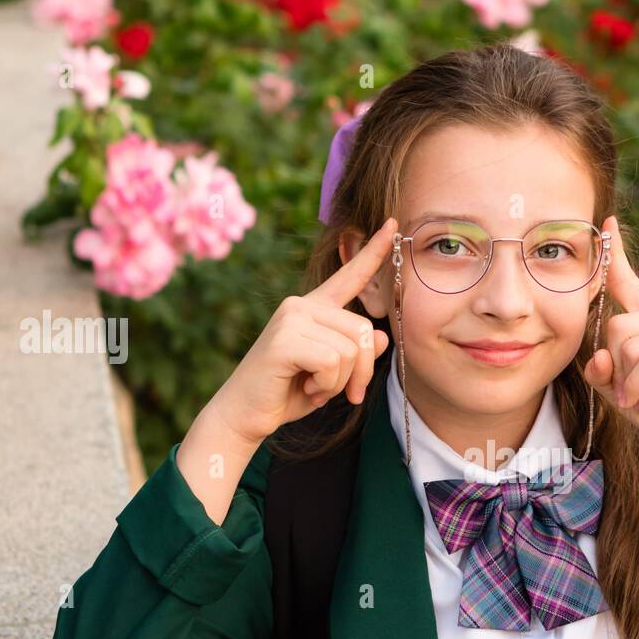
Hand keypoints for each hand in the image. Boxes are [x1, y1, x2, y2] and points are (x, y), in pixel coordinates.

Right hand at [208, 217, 395, 445]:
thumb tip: (380, 336)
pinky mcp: (285, 338)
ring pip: (350, 350)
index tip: (393, 224)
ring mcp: (291, 318)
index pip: (349, 276)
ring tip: (315, 389)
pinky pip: (332, 363)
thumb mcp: (333, 374)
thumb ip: (356, 354)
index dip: (372, 252)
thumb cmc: (289, 392)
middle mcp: (302, 305)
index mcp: (314, 309)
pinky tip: (308, 390)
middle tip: (347, 395)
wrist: (245, 414)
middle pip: (362, 331)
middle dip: (362, 372)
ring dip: (341, 382)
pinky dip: (327, 387)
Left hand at [583, 215, 638, 490]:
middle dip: (615, 365)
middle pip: (615, 325)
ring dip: (627, 382)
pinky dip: (637, 387)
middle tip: (632, 391)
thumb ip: (603, 373)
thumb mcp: (621, 392)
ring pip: (628, 344)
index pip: (629, 284)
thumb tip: (599, 357)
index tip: (607, 223)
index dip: (616, 256)